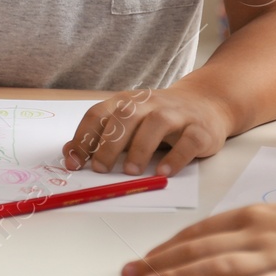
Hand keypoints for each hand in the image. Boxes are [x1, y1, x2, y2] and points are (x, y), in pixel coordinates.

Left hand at [62, 84, 233, 176]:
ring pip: (155, 125)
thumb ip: (101, 136)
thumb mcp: (128, 123)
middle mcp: (149, 103)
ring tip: (130, 172)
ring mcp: (176, 114)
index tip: (73, 162)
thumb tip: (70, 154)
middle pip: (124, 117)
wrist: (205, 103)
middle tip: (100, 169)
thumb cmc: (158, 118)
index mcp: (125, 102)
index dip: (83, 138)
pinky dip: (175, 158)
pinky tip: (163, 173)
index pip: (97, 115)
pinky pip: (187, 142)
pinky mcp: (199, 129)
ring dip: (140, 149)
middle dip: (109, 143)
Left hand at [122, 202, 275, 275]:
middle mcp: (255, 234)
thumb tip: (206, 249)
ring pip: (218, 266)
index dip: (164, 247)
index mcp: (249, 217)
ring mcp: (275, 257)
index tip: (140, 260)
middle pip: (197, 249)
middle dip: (159, 263)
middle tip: (128, 275)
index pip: (196, 233)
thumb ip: (243, 233)